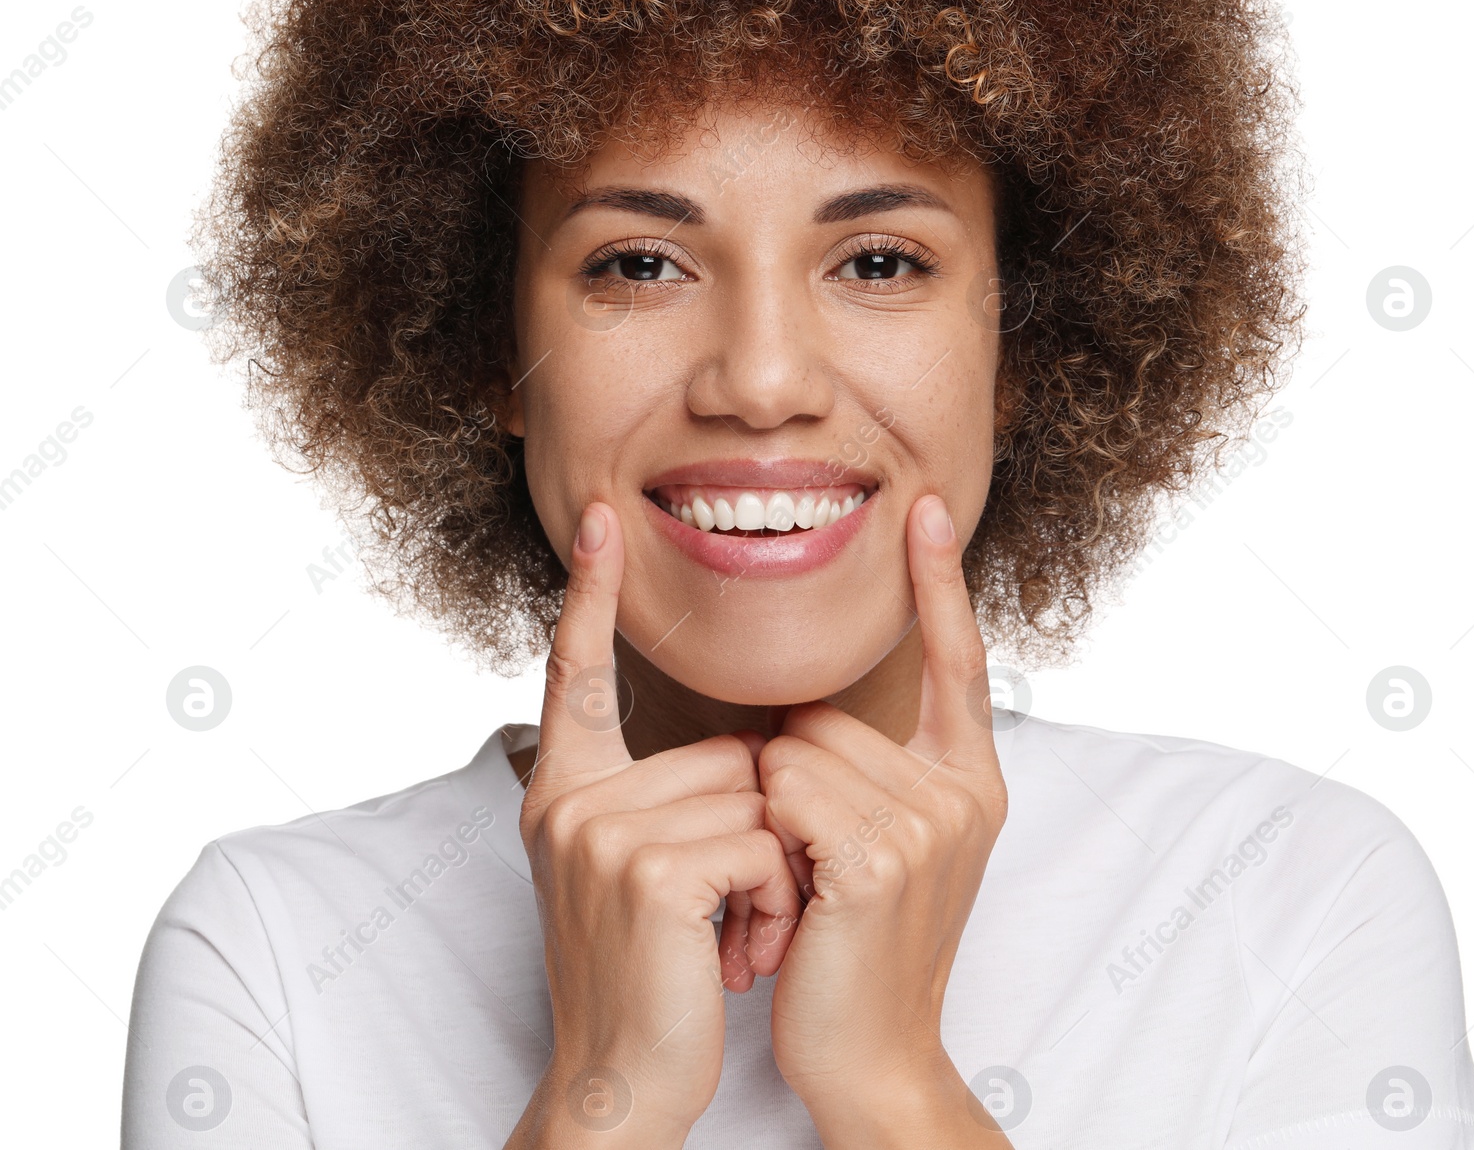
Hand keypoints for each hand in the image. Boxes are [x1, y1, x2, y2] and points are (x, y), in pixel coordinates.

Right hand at [504, 502, 800, 1149]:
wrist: (624, 1082)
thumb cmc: (648, 975)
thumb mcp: (632, 872)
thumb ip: (660, 799)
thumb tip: (746, 751)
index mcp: (565, 789)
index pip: (577, 673)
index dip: (591, 596)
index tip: (604, 521)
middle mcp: (569, 799)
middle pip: (727, 753)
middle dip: (763, 832)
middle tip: (740, 912)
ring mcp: (601, 832)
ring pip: (755, 797)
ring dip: (778, 874)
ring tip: (741, 938)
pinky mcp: (647, 871)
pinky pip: (760, 842)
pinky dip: (775, 899)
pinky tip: (743, 953)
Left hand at [759, 494, 1011, 1147]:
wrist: (873, 1055)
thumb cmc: (863, 947)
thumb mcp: (898, 849)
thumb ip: (882, 772)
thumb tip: (806, 715)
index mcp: (972, 779)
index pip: (957, 656)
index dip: (939, 580)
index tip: (928, 503)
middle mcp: (963, 790)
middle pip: (828, 711)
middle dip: (790, 775)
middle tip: (810, 863)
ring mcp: (929, 822)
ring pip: (794, 748)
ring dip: (770, 812)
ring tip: (801, 888)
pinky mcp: (879, 856)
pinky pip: (785, 790)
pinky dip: (767, 835)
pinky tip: (793, 897)